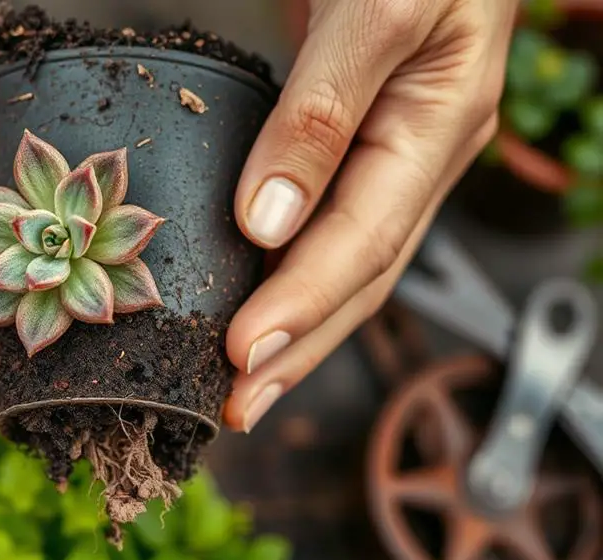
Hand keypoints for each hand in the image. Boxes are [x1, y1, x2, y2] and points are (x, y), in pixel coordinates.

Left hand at [223, 0, 517, 430]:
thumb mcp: (377, 13)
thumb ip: (320, 114)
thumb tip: (266, 221)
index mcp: (436, 129)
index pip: (364, 241)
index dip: (302, 305)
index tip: (241, 355)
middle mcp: (416, 153)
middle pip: (358, 273)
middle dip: (299, 346)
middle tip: (238, 405)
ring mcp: (388, 147)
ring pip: (342, 256)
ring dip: (295, 324)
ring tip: (245, 380)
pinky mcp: (350, 134)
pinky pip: (323, 218)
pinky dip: (286, 266)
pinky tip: (255, 292)